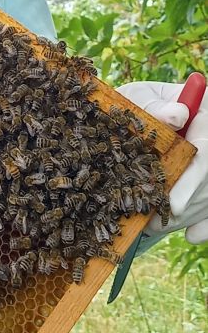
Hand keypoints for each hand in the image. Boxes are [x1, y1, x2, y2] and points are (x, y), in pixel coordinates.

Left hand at [117, 80, 207, 242]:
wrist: (133, 112)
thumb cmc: (136, 103)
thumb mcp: (140, 97)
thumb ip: (155, 105)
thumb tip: (177, 115)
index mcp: (204, 114)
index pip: (206, 149)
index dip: (193, 179)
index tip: (174, 204)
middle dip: (185, 203)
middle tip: (156, 223)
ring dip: (187, 215)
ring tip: (154, 226)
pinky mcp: (207, 179)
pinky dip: (205, 223)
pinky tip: (192, 235)